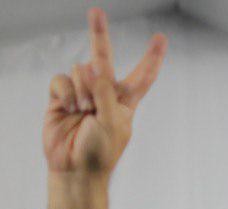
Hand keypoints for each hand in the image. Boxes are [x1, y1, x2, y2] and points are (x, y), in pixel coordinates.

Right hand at [43, 8, 166, 178]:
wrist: (74, 168)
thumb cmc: (100, 152)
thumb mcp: (112, 123)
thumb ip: (106, 94)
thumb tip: (94, 68)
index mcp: (126, 102)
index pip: (142, 75)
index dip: (151, 57)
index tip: (160, 38)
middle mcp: (104, 93)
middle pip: (102, 58)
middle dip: (98, 34)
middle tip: (95, 11)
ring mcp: (81, 93)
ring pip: (80, 70)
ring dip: (82, 90)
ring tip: (83, 112)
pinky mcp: (61, 96)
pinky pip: (61, 79)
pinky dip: (65, 92)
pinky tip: (69, 109)